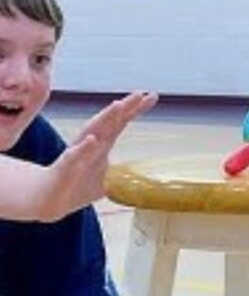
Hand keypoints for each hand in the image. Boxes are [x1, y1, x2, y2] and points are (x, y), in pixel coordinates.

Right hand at [42, 91, 157, 218]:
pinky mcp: (64, 168)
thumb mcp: (107, 180)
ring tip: (118, 106)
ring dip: (105, 119)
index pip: (121, 123)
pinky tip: (92, 140)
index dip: (135, 109)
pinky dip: (83, 148)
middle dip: (124, 107)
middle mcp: (90, 144)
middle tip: (140, 94)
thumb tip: (143, 178)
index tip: (152, 96)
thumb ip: (123, 174)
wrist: (49, 202)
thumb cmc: (77, 186)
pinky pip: (73, 157)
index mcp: (102, 144)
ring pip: (91, 132)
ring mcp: (77, 154)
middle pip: (109, 122)